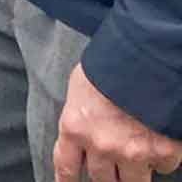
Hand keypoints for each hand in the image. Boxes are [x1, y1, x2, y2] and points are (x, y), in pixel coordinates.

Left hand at [54, 63, 181, 181]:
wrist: (146, 59)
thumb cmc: (110, 66)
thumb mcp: (80, 87)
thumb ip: (80, 113)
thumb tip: (82, 127)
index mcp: (75, 128)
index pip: (65, 165)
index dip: (66, 181)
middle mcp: (101, 146)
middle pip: (101, 179)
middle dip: (106, 175)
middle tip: (112, 166)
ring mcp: (133, 152)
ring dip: (134, 173)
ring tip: (136, 158)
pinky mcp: (163, 152)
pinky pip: (163, 168)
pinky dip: (162, 160)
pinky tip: (160, 144)